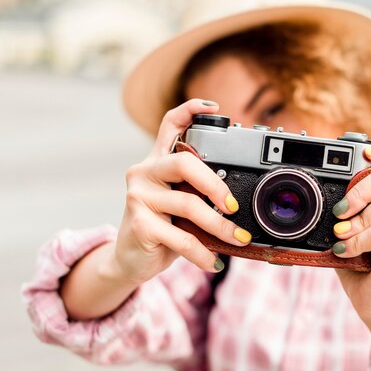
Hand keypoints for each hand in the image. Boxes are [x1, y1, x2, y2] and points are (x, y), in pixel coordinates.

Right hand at [114, 99, 251, 284]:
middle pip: (184, 162)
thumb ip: (199, 192)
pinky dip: (202, 252)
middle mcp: (145, 172)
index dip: (190, 111)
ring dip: (219, 227)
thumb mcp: (181, 204)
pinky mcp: (140, 224)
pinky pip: (181, 237)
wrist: (131, 260)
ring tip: (237, 239)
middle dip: (216, 185)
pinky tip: (214, 262)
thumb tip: (240, 199)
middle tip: (234, 206)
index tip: (214, 109)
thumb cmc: (162, 228)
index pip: (170, 125)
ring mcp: (139, 196)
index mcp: (157, 161)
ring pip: (188, 203)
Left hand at [333, 143, 370, 324]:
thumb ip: (343, 203)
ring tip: (342, 233)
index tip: (366, 155)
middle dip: (361, 186)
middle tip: (341, 209)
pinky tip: (344, 250)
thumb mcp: (348, 224)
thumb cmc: (358, 258)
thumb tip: (318, 182)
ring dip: (358, 216)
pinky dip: (356, 240)